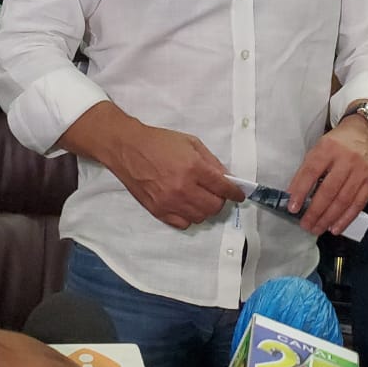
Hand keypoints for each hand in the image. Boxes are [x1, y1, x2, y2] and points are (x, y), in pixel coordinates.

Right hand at [104, 120, 244, 229]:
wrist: (128, 148)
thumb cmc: (160, 142)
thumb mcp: (191, 143)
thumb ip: (211, 161)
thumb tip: (226, 178)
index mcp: (193, 168)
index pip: (223, 188)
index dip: (235, 192)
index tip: (239, 194)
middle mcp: (183, 188)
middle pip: (214, 207)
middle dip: (220, 200)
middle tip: (216, 193)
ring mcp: (169, 202)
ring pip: (200, 217)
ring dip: (205, 209)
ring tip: (200, 198)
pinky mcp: (158, 211)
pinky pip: (183, 224)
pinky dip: (189, 217)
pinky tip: (186, 205)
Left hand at [287, 114, 367, 236]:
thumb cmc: (340, 141)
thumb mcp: (321, 146)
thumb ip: (311, 167)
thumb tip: (297, 195)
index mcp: (329, 147)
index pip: (311, 171)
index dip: (300, 190)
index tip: (292, 207)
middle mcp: (346, 159)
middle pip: (328, 190)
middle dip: (314, 211)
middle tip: (305, 225)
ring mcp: (361, 172)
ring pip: (343, 201)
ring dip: (328, 218)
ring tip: (316, 228)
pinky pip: (358, 205)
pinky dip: (345, 219)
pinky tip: (335, 228)